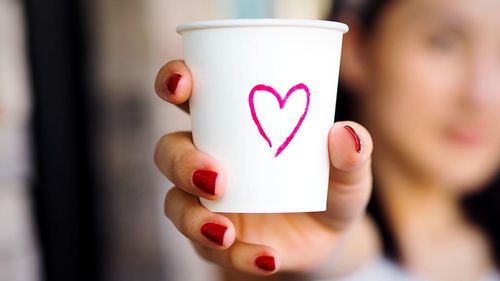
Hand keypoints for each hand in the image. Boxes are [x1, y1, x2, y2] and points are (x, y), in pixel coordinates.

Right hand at [154, 60, 373, 276]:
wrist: (326, 239)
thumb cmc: (329, 189)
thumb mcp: (348, 175)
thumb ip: (353, 156)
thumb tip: (345, 135)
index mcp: (233, 126)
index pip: (191, 95)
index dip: (175, 82)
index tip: (183, 85)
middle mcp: (210, 158)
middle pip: (169, 151)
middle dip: (181, 161)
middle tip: (216, 178)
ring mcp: (207, 201)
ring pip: (175, 203)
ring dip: (193, 217)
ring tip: (227, 232)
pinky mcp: (213, 239)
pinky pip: (207, 248)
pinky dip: (235, 256)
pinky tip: (267, 259)